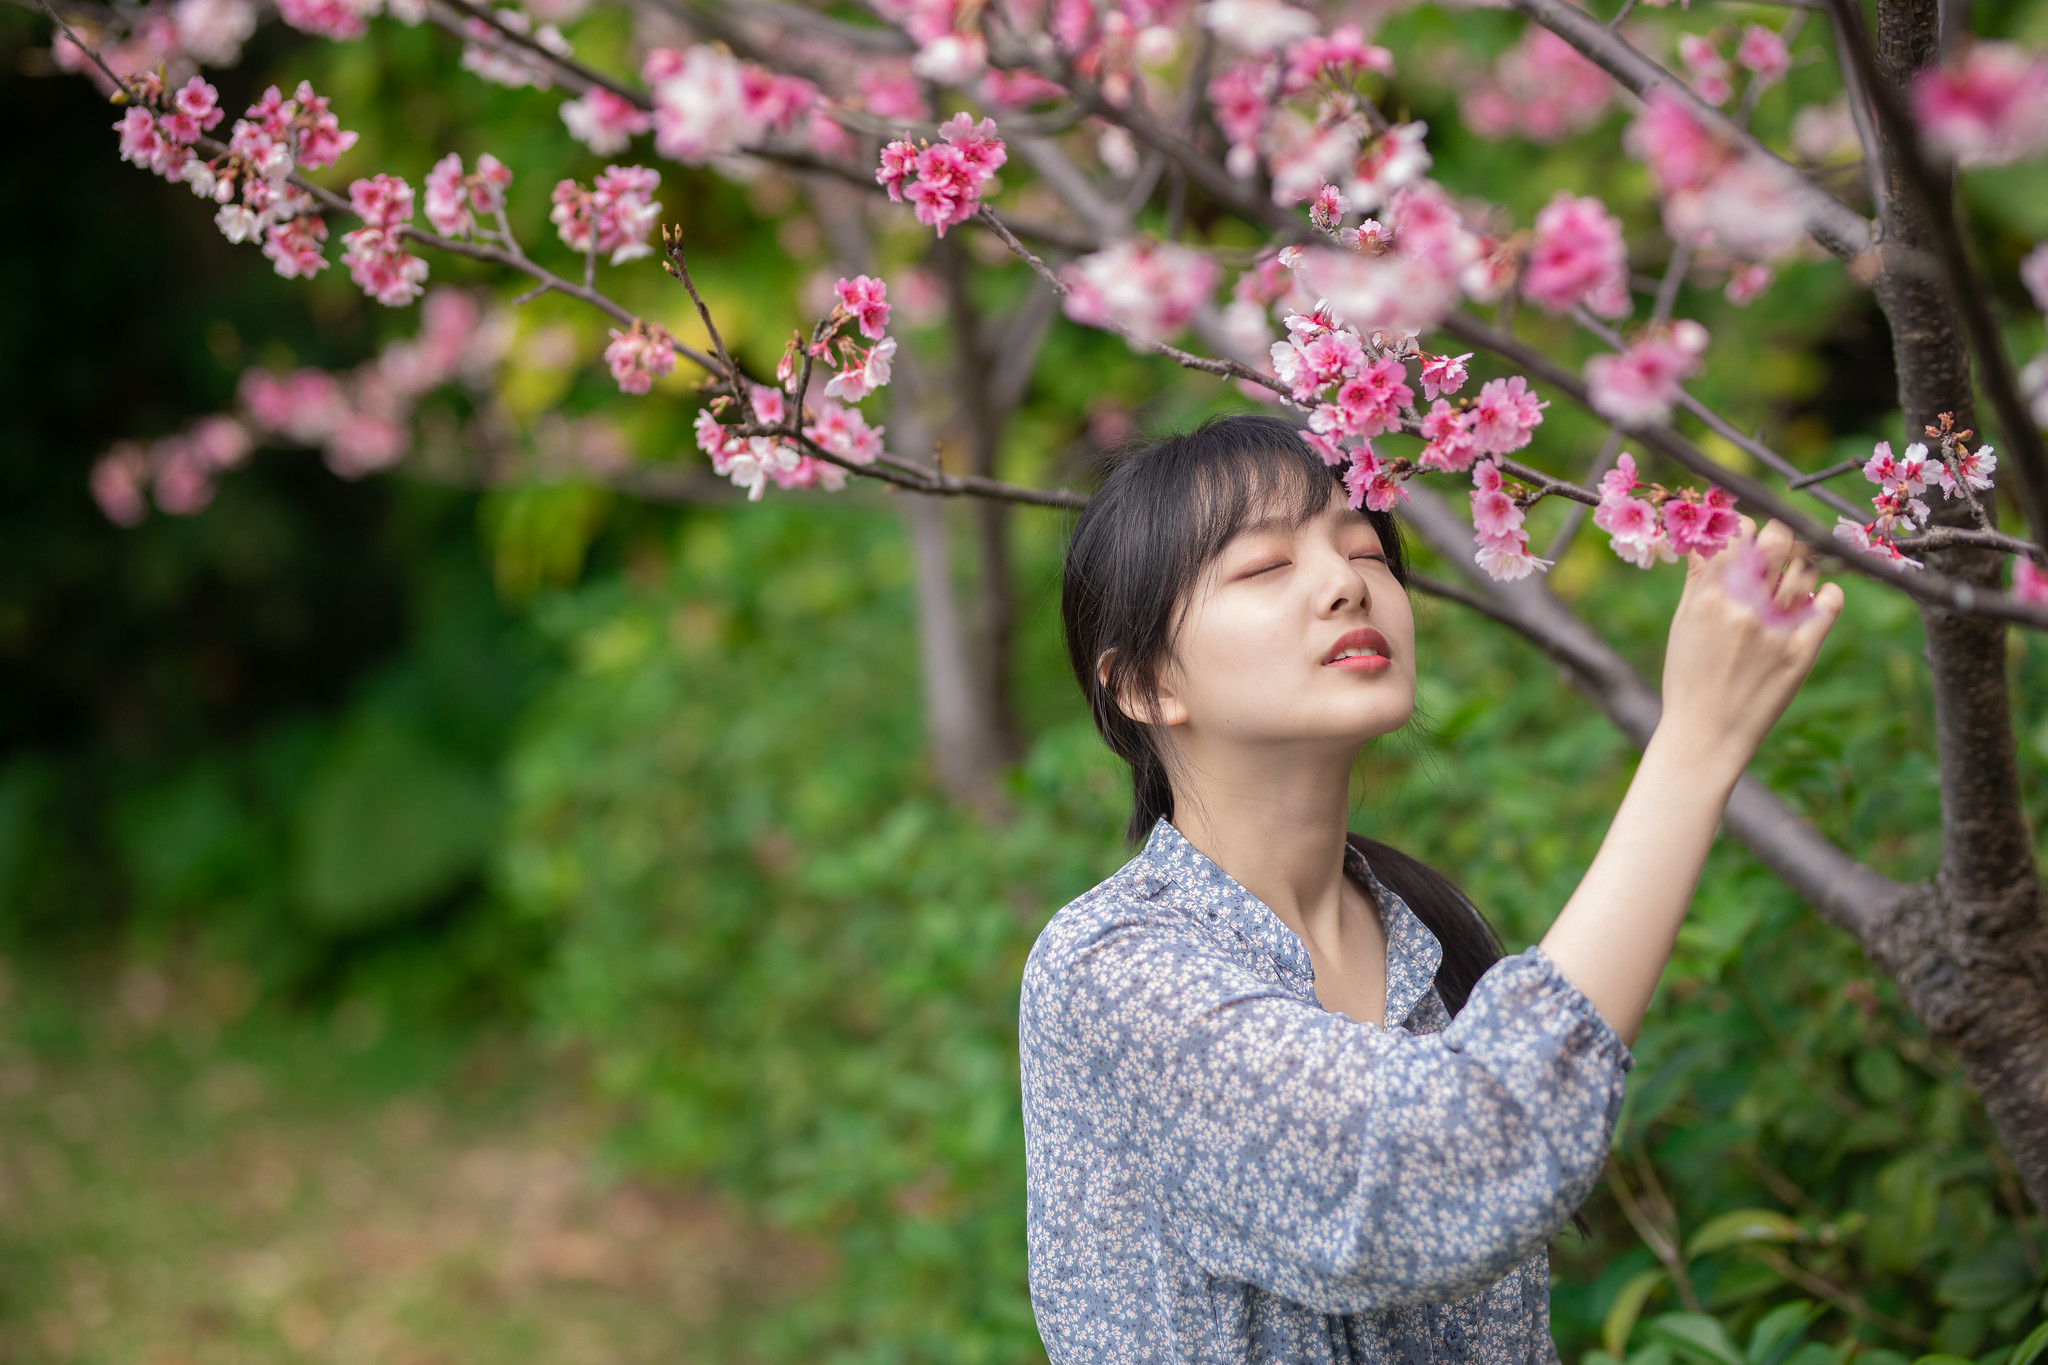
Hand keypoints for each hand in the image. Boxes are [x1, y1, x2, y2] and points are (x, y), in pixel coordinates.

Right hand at [1657, 517, 1844, 774]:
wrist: (1706, 735)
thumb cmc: (1688, 679)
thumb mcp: (1683, 625)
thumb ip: (1698, 579)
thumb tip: (1707, 539)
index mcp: (1710, 597)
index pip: (1739, 534)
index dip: (1746, 527)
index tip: (1748, 535)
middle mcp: (1745, 606)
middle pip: (1779, 541)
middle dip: (1781, 537)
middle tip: (1780, 548)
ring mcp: (1776, 629)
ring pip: (1806, 569)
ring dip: (1803, 567)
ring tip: (1794, 580)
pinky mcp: (1802, 652)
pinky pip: (1830, 603)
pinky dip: (1829, 593)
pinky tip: (1819, 597)